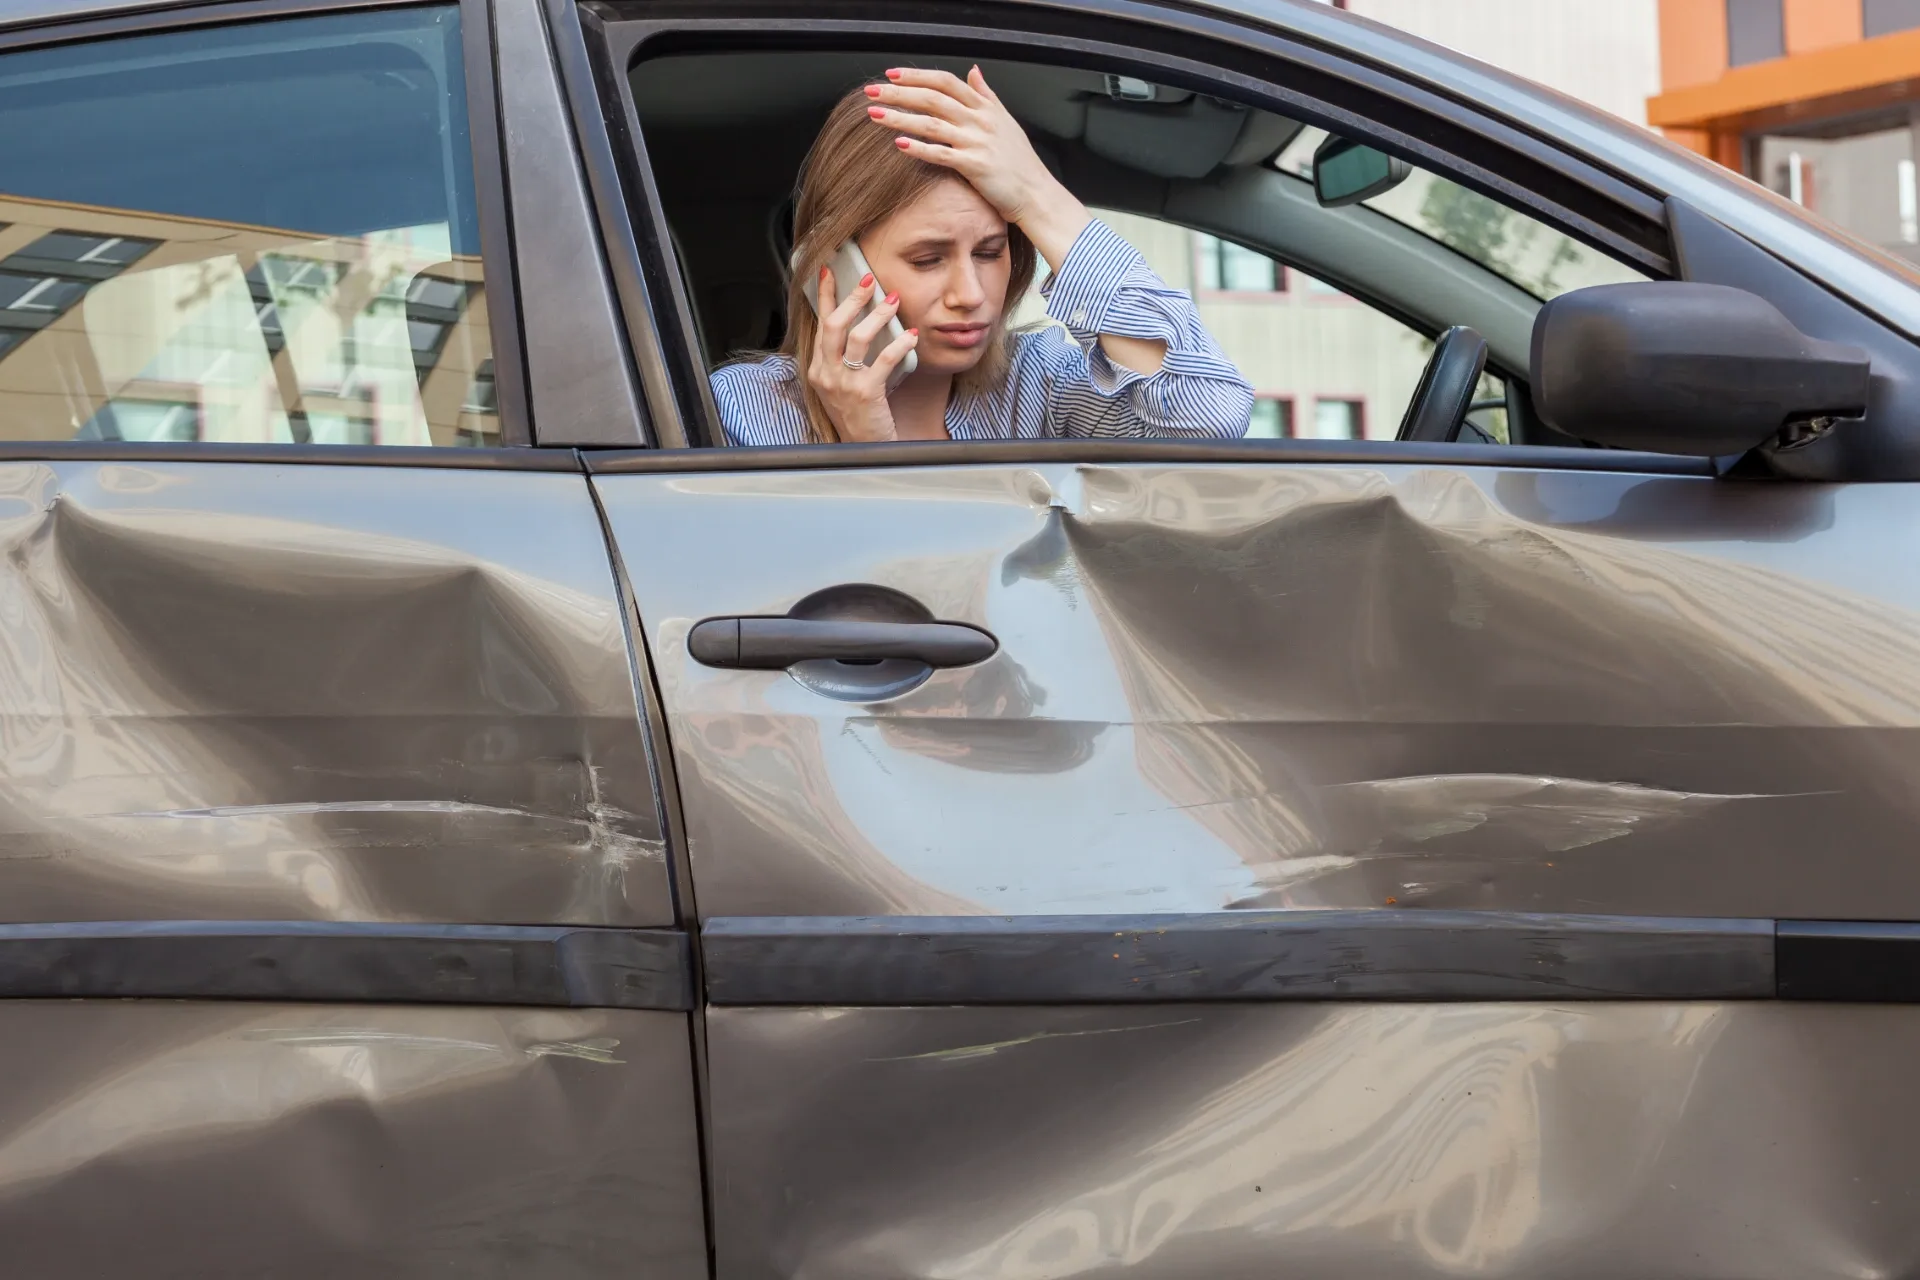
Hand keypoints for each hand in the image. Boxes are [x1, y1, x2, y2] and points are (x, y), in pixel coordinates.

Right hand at [805, 266, 918, 441]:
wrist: (865, 450)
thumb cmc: (858, 415)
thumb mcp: (841, 384)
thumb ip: (844, 358)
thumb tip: (861, 322)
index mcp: (817, 369)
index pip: (820, 325)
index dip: (824, 297)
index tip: (829, 272)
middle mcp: (825, 374)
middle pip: (834, 325)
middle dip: (852, 298)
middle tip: (869, 281)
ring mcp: (843, 385)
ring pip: (857, 338)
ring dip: (878, 315)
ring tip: (893, 301)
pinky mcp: (865, 394)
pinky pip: (883, 360)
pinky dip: (899, 344)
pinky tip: (911, 335)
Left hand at [866, 67, 1090, 268]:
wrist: (1036, 194)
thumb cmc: (1020, 161)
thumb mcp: (1005, 120)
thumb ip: (986, 94)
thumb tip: (973, 70)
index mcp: (984, 107)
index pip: (946, 81)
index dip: (917, 76)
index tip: (892, 75)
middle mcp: (979, 120)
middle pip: (933, 98)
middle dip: (899, 93)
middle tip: (872, 92)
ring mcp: (977, 142)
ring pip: (932, 123)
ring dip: (900, 118)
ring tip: (875, 115)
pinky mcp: (975, 166)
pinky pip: (941, 154)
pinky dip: (919, 148)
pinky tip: (898, 145)